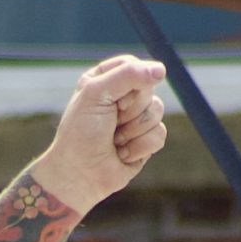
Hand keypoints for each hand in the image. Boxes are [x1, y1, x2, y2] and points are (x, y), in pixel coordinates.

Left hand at [37, 54, 167, 212]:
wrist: (78, 176)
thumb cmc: (80, 134)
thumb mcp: (96, 93)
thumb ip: (129, 74)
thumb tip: (162, 71)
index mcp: (105, 80)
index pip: (134, 65)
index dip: (129, 83)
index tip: (111, 100)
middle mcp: (121, 98)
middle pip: (148, 89)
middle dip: (130, 109)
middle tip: (110, 123)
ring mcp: (135, 120)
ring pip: (157, 111)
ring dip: (133, 130)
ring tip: (114, 140)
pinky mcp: (144, 141)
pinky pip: (159, 134)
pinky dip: (139, 147)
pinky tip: (122, 154)